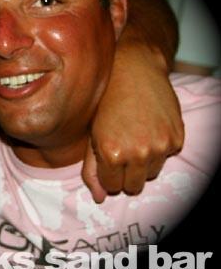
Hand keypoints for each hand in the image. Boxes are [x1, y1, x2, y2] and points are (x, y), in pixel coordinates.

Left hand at [82, 43, 183, 202]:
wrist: (133, 70)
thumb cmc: (105, 101)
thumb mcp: (91, 134)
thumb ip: (92, 169)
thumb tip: (100, 198)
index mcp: (112, 154)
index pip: (112, 187)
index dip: (108, 174)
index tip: (107, 158)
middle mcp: (138, 153)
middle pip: (134, 186)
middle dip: (125, 173)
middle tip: (121, 150)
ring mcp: (160, 146)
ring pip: (151, 173)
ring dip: (143, 162)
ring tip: (134, 137)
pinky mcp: (177, 137)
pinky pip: (167, 156)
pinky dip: (159, 148)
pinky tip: (148, 128)